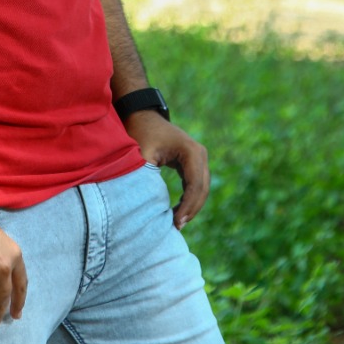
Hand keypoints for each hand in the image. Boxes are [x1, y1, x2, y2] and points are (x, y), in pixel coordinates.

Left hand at [126, 111, 209, 229]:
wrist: (142, 116)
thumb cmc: (141, 134)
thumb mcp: (142, 155)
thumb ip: (148, 177)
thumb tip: (153, 205)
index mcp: (191, 151)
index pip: (195, 185)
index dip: (188, 206)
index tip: (176, 222)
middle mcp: (200, 154)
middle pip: (202, 189)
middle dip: (191, 210)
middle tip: (177, 227)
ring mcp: (198, 158)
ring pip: (202, 189)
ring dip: (192, 206)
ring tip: (177, 223)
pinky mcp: (193, 162)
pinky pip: (196, 185)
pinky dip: (189, 199)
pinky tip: (178, 212)